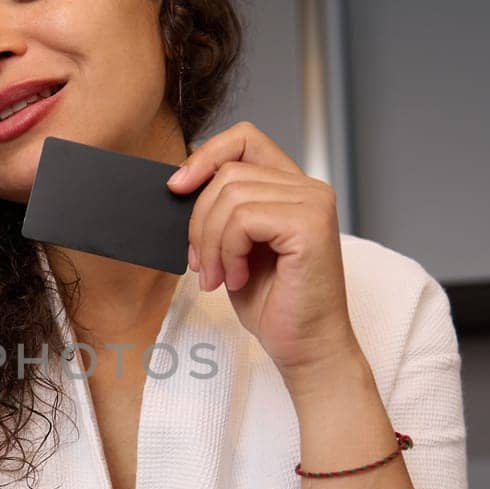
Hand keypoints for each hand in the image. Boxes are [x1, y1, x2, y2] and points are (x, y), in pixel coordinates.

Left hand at [169, 121, 361, 384]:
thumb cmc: (272, 304)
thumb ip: (220, 212)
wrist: (305, 349)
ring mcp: (313, 203)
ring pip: (231, 194)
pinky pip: (243, 218)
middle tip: (202, 266)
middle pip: (227, 172)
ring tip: (220, 277)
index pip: (244, 139)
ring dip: (211, 242)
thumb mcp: (234, 248)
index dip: (205, 156)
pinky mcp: (310, 225)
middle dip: (199, 221)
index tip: (176, 189)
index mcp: (291, 188)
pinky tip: (239, 278)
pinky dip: (228, 251)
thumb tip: (178, 183)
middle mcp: (309, 188)